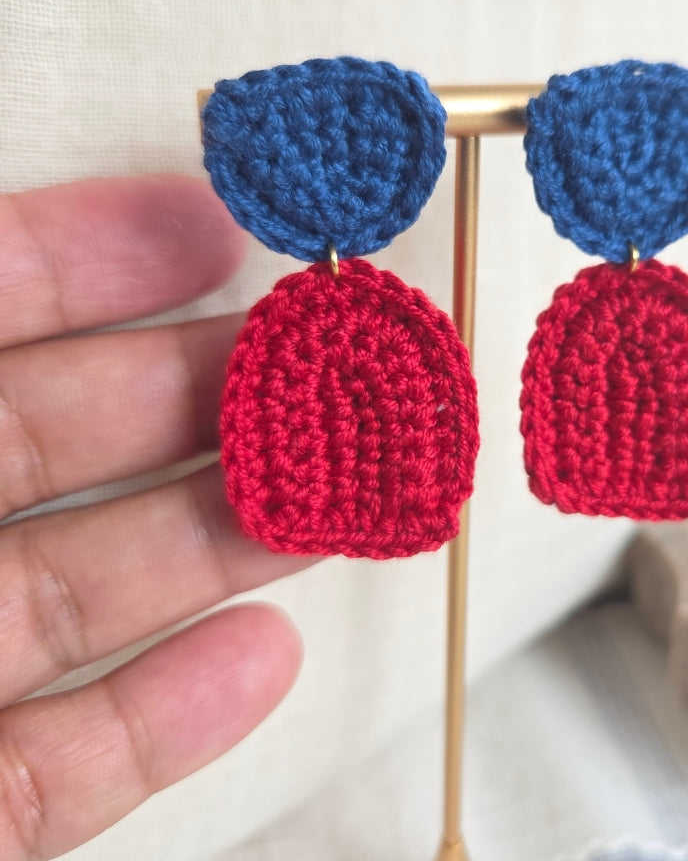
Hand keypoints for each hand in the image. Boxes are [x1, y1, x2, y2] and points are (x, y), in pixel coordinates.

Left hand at [0, 176, 312, 859]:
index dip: (83, 256)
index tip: (205, 226)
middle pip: (49, 440)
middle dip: (201, 391)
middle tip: (321, 357)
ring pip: (80, 590)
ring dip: (221, 538)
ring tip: (338, 491)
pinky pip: (66, 760)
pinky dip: (170, 712)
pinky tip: (264, 655)